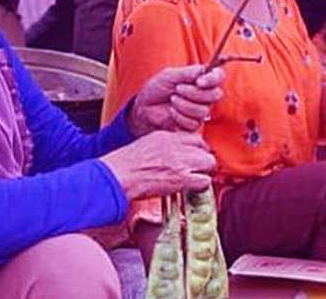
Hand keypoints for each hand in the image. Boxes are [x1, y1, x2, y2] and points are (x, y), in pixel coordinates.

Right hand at [100, 131, 215, 199]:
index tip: (196, 157)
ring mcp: (180, 161)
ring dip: (203, 173)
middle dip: (203, 161)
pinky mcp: (181, 178)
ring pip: (208, 163)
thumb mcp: (146, 145)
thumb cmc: (124, 165)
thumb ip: (165, 145)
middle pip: (205, 149)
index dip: (198, 150)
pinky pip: (204, 181)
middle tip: (197, 170)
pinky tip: (192, 189)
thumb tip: (176, 152)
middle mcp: (177, 146)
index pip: (196, 138)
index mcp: (167, 137)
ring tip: (194, 180)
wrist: (117, 176)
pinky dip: (200, 187)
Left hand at [128, 66, 225, 134]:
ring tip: (172, 100)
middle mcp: (205, 95)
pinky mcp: (193, 124)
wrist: (145, 108)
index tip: (199, 82)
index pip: (219, 76)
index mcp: (202, 79)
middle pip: (215, 94)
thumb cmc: (157, 88)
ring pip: (204, 110)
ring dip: (184, 105)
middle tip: (178, 89)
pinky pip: (195, 122)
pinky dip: (180, 116)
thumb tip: (203, 70)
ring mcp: (201, 110)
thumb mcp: (169, 75)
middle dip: (195, 93)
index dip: (213, 79)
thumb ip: (187, 72)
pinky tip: (171, 112)